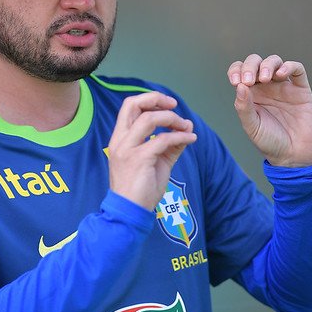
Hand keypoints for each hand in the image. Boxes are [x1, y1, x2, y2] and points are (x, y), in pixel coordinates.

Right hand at [107, 92, 197, 210]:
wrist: (129, 212)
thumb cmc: (140, 189)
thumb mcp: (157, 162)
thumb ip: (170, 144)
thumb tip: (187, 128)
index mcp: (120, 138)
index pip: (129, 106)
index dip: (149, 100)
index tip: (168, 105)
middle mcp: (121, 140)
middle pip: (133, 104)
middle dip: (156, 99)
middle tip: (174, 106)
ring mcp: (128, 149)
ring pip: (149, 119)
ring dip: (172, 119)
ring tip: (185, 127)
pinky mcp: (139, 159)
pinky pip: (163, 140)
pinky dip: (180, 137)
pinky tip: (190, 140)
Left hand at [227, 54, 311, 166]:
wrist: (293, 155)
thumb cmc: (270, 142)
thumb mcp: (251, 126)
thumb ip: (243, 107)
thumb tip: (239, 86)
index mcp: (250, 93)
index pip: (239, 71)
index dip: (236, 70)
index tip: (235, 81)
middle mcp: (266, 87)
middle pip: (255, 62)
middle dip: (250, 66)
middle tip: (249, 80)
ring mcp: (283, 86)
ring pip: (274, 61)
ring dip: (267, 64)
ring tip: (265, 78)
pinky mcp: (301, 89)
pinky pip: (297, 69)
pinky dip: (289, 66)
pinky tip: (281, 74)